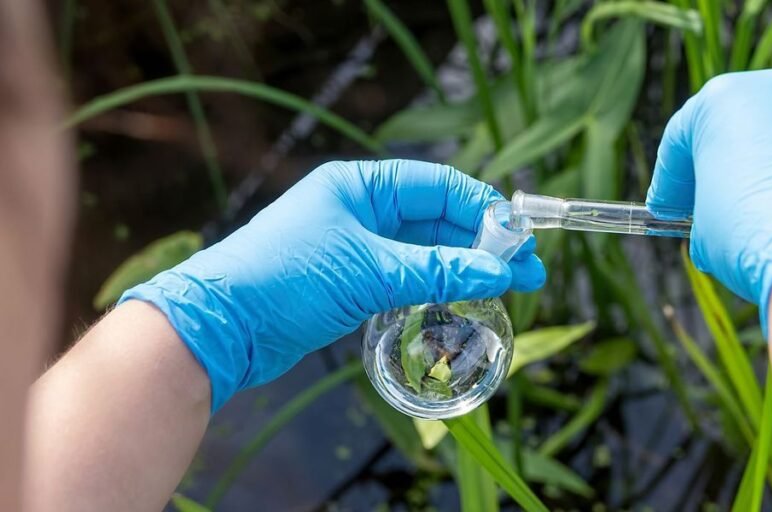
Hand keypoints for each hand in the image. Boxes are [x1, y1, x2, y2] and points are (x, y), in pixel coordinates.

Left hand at [121, 160, 544, 410]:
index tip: (520, 234)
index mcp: (360, 186)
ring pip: (426, 252)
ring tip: (510, 287)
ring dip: (465, 268)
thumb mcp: (368, 271)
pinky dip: (438, 286)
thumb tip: (497, 271)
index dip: (483, 207)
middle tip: (529, 270)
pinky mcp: (352, 283)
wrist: (221, 328)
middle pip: (437, 220)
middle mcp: (361, 210)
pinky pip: (407, 277)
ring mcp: (357, 248)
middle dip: (483, 243)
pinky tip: (466, 298)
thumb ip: (435, 270)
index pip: (438, 185)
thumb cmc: (284, 279)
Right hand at [647, 67, 771, 328]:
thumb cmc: (753, 236)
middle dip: (731, 163)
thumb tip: (722, 224)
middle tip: (722, 207)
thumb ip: (708, 211)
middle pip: (744, 125)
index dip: (672, 180)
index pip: (683, 137)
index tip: (669, 210)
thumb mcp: (706, 231)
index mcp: (720, 100)